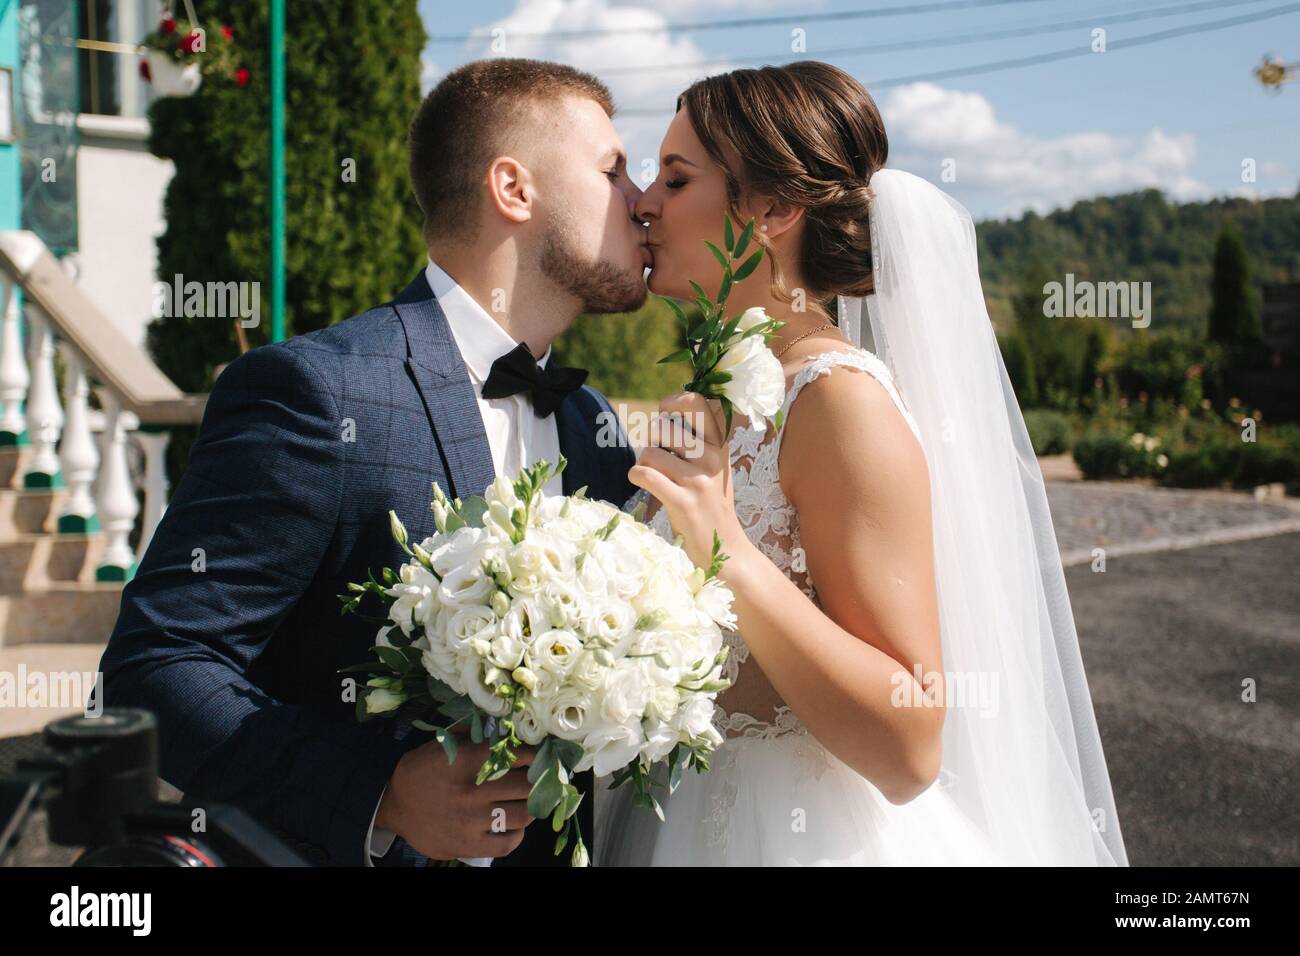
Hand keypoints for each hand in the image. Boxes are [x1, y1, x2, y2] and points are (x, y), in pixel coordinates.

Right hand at [376, 734, 536, 860]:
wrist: (394, 805)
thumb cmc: (422, 771)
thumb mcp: (443, 744)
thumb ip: (473, 733)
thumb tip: (505, 724)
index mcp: (468, 761)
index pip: (520, 755)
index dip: (534, 755)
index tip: (539, 755)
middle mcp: (472, 791)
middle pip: (527, 785)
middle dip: (538, 780)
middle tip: (541, 777)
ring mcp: (471, 821)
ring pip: (523, 814)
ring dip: (530, 806)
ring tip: (527, 800)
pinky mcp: (468, 845)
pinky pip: (508, 843)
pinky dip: (517, 833)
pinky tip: (514, 824)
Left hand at [628, 391, 752, 570]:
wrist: (727, 552)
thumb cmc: (712, 507)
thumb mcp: (714, 468)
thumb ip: (698, 441)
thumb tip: (666, 413)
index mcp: (719, 445)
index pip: (697, 402)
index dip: (672, 403)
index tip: (666, 416)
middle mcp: (711, 458)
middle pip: (664, 425)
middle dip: (653, 439)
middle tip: (660, 458)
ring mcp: (698, 480)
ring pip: (650, 450)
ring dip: (644, 463)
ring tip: (655, 477)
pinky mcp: (683, 502)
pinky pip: (645, 474)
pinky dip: (637, 476)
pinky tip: (643, 483)